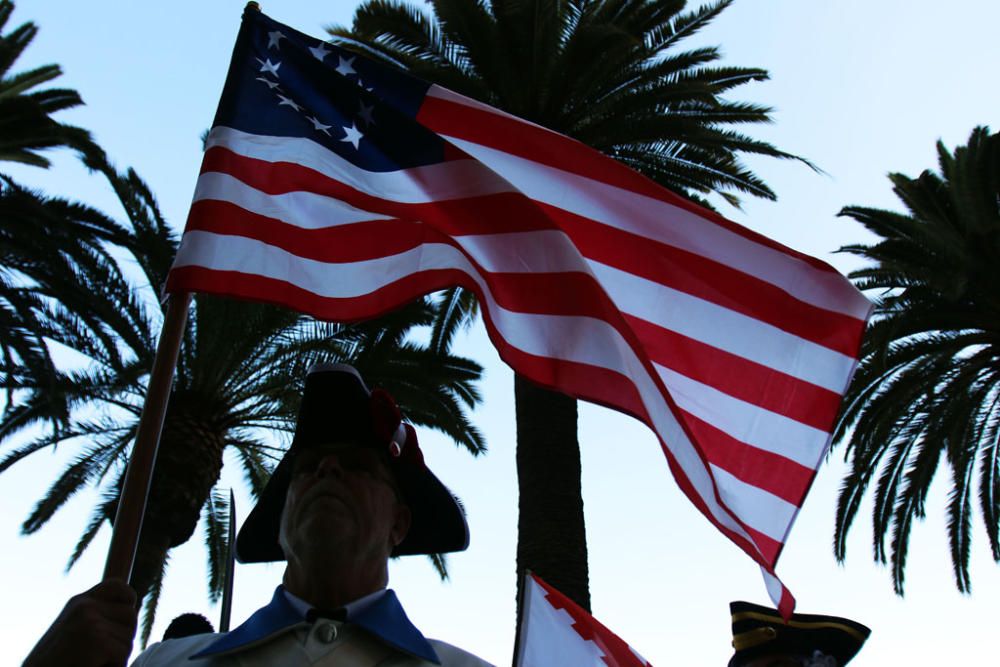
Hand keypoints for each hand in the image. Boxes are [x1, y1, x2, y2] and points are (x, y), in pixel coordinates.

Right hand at [23, 579, 137, 666]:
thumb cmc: (57, 660)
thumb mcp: (74, 628)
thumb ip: (97, 615)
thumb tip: (131, 608)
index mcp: (79, 602)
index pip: (116, 586)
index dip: (128, 598)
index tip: (129, 609)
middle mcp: (84, 607)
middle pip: (130, 615)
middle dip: (124, 636)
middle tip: (103, 653)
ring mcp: (90, 622)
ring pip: (129, 636)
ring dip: (118, 653)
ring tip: (94, 661)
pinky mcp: (97, 640)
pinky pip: (123, 653)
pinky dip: (115, 665)